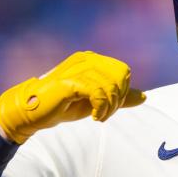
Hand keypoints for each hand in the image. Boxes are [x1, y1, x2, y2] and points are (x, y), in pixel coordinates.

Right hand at [0, 51, 145, 143]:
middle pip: (120, 76)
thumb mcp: (95, 101)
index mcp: (92, 60)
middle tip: (104, 113)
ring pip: (111, 86)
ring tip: (98, 117)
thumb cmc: (63, 105)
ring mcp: (77, 69)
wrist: (33, 112)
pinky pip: (98, 93)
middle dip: (117, 99)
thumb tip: (144, 96)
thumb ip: (119, 97)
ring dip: (108, 107)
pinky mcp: (70, 82)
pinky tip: (93, 117)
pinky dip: (101, 109)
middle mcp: (86, 59)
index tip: (108, 108)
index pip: (123, 71)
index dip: (121, 92)